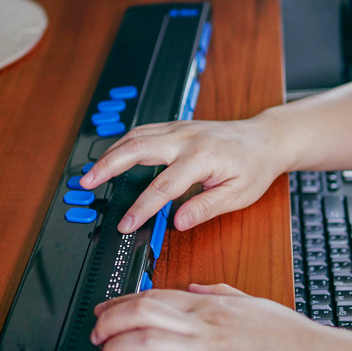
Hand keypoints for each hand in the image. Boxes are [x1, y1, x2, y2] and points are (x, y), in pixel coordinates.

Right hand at [79, 117, 284, 232]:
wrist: (265, 138)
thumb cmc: (254, 167)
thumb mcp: (237, 195)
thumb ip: (205, 208)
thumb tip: (178, 223)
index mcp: (202, 158)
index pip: (162, 187)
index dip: (141, 208)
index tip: (126, 224)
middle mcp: (186, 138)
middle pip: (137, 149)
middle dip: (108, 166)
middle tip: (86, 183)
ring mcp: (180, 128)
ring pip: (136, 135)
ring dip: (111, 153)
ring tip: (92, 172)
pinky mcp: (177, 126)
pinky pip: (144, 131)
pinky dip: (123, 143)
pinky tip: (113, 155)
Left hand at [90, 283, 341, 350]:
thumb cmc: (291, 337)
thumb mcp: (252, 303)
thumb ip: (219, 292)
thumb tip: (193, 287)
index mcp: (210, 306)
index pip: (153, 296)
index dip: (120, 303)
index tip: (102, 312)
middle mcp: (204, 325)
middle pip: (141, 312)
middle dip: (108, 322)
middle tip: (94, 336)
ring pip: (147, 341)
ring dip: (116, 350)